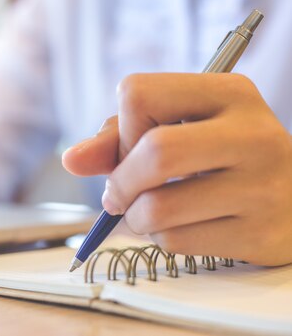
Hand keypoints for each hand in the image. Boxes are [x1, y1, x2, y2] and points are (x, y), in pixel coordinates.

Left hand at [62, 73, 291, 265]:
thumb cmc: (221, 156)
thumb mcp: (178, 127)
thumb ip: (118, 137)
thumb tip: (72, 159)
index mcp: (228, 93)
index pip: (137, 94)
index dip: (120, 128)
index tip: (130, 148)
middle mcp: (252, 133)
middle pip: (154, 151)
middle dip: (120, 181)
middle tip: (118, 195)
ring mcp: (263, 185)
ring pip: (158, 207)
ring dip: (136, 216)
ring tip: (151, 211)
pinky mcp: (261, 233)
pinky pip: (176, 242)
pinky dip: (161, 239)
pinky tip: (182, 226)